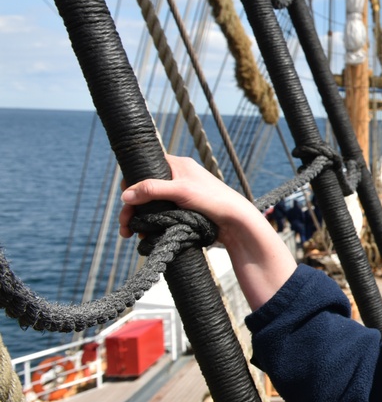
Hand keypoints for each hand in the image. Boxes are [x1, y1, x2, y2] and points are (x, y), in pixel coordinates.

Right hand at [120, 154, 297, 310]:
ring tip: (131, 234)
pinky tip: (145, 236)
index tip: (125, 198)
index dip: (132, 181)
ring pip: (152, 205)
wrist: (237, 223)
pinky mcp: (183, 211)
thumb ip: (153, 190)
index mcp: (178, 165)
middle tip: (124, 225)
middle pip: (145, 190)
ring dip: (139, 219)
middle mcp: (178, 178)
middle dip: (132, 207)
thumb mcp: (181, 191)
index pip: (146, 166)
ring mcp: (180, 196)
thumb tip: (125, 194)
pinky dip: (152, 224)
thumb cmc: (214, 201)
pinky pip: (161, 216)